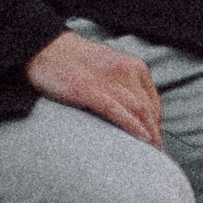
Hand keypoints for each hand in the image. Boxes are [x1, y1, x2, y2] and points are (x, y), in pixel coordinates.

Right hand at [26, 28, 164, 145]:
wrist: (45, 47)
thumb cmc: (76, 60)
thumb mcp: (110, 67)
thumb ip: (125, 85)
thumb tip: (135, 112)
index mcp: (133, 66)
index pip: (153, 103)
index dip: (156, 126)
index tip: (155, 143)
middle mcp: (125, 70)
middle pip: (149, 109)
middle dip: (155, 134)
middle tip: (157, 156)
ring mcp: (106, 79)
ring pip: (138, 110)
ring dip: (148, 134)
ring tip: (151, 155)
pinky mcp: (87, 89)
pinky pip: (115, 109)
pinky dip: (131, 125)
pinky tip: (140, 138)